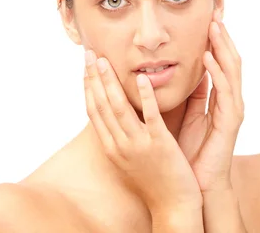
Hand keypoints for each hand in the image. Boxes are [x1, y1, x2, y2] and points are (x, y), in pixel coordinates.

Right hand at [84, 51, 202, 212]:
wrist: (173, 206)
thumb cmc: (155, 180)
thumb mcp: (131, 157)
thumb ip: (123, 135)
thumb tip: (119, 111)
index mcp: (112, 148)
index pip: (93, 112)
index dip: (88, 87)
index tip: (85, 66)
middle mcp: (119, 145)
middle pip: (101, 106)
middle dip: (93, 78)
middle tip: (89, 53)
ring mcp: (138, 145)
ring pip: (119, 108)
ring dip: (110, 82)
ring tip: (105, 60)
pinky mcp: (159, 144)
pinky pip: (150, 116)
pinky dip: (145, 96)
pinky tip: (141, 78)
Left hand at [177, 11, 244, 191]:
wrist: (197, 184)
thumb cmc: (191, 150)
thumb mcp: (188, 113)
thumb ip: (192, 91)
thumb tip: (182, 68)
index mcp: (219, 96)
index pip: (220, 59)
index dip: (216, 37)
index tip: (209, 13)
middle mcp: (230, 99)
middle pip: (230, 58)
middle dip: (224, 34)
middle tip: (216, 8)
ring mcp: (232, 109)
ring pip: (232, 70)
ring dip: (223, 47)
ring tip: (214, 25)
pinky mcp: (230, 122)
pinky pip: (225, 92)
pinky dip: (218, 72)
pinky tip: (209, 56)